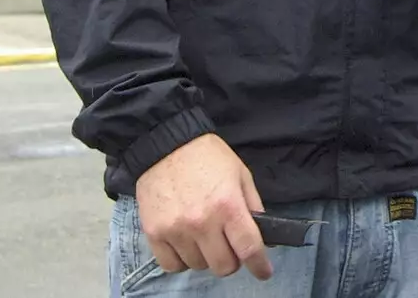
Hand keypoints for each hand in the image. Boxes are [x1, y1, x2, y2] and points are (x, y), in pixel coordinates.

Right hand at [134, 133, 272, 280]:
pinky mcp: (154, 233)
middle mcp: (202, 222)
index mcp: (228, 205)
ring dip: (206, 257)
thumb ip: (253, 206)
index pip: (248, 248)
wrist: (166, 145)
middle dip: (232, 260)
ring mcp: (176, 230)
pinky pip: (172, 265)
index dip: (260, 266)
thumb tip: (263, 236)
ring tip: (204, 235)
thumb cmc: (207, 157)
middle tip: (229, 246)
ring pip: (198, 266)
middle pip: (223, 266)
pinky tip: (186, 243)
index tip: (263, 272)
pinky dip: (182, 260)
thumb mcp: (240, 174)